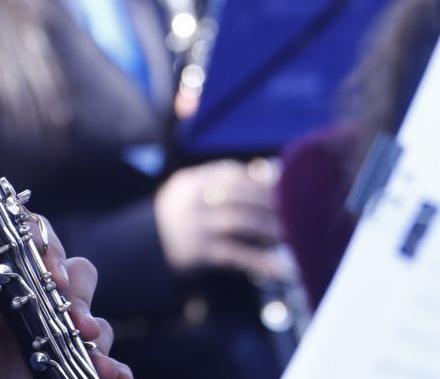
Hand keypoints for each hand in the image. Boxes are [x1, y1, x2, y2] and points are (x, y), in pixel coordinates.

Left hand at [0, 216, 132, 378]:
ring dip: (99, 332)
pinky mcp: (55, 373)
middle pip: (73, 279)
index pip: (32, 250)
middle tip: (77, 320)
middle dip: (80, 293)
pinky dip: (111, 367)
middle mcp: (27, 309)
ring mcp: (45, 341)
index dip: (49, 249)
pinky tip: (116, 374)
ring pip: (90, 321)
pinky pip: (92, 365)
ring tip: (96, 356)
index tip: (52, 275)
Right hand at [154, 158, 285, 280]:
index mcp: (192, 180)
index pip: (231, 173)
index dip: (259, 179)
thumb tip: (266, 171)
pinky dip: (258, 261)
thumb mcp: (192, 191)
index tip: (285, 185)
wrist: (142, 248)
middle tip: (297, 209)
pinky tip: (278, 268)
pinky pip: (233, 255)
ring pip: (238, 222)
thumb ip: (223, 180)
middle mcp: (192, 200)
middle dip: (270, 202)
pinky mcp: (196, 253)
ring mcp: (194, 226)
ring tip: (293, 234)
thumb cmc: (179, 215)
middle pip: (239, 196)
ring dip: (269, 228)